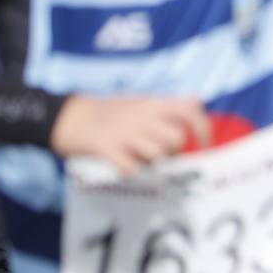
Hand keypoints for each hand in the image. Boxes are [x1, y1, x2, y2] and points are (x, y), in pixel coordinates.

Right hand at [51, 95, 211, 175]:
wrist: (67, 117)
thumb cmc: (108, 114)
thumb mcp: (138, 102)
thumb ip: (164, 109)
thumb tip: (194, 113)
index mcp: (151, 103)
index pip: (190, 108)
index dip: (203, 127)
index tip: (205, 143)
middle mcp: (141, 116)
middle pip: (175, 139)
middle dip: (172, 151)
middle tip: (159, 153)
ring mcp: (123, 132)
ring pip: (157, 155)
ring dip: (152, 162)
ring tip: (139, 158)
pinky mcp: (105, 148)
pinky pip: (131, 168)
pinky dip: (131, 170)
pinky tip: (123, 164)